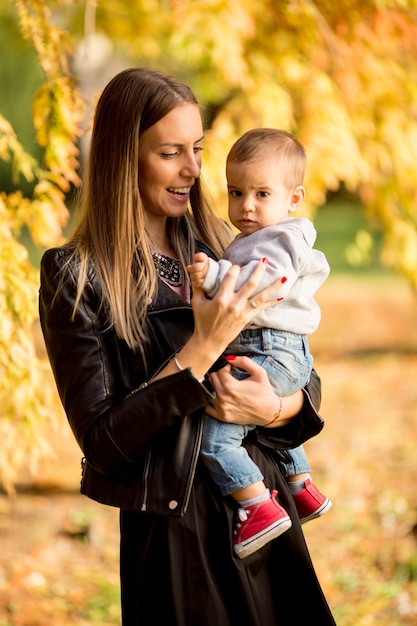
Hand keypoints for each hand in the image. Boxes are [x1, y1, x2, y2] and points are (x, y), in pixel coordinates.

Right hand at [155, 259, 284, 381]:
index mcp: (221, 299)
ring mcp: (243, 312)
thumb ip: (199, 286)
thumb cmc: (202, 322)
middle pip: (251, 284)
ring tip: (283, 277)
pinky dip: (272, 302)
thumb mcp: (197, 302)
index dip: (235, 269)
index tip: (236, 265)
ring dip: (273, 286)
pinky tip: (281, 296)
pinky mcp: (247, 318)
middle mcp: (234, 305)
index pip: (231, 277)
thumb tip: (196, 271)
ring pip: (261, 296)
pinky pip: (262, 308)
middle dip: (259, 271)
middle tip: (265, 260)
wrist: (210, 342)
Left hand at [206, 356, 302, 426]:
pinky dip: (211, 402)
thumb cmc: (265, 391)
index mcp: (231, 386)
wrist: (269, 412)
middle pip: (212, 380)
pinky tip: (219, 398)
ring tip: (225, 387)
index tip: (232, 369)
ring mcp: (222, 409)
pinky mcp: (222, 417)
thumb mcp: (259, 372)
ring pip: (208, 392)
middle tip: (229, 377)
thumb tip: (229, 358)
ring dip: (215, 387)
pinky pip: (208, 408)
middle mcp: (224, 398)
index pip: (220, 371)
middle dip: (220, 376)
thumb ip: (244, 362)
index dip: (226, 368)